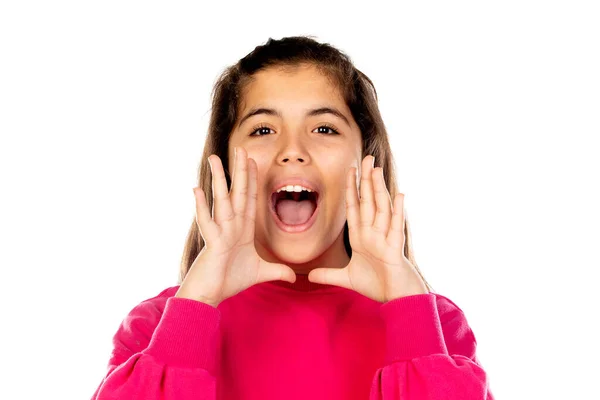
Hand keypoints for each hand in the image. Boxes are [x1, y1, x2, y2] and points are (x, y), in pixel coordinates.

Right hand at [176, 147, 295, 306]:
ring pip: (221, 200)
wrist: (209, 296)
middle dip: (240, 171)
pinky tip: (197, 189)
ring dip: (219, 179)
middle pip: (237, 192)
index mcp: (242, 229)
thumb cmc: (229, 281)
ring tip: (215, 158)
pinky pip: (206, 222)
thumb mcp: (260, 273)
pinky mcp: (211, 243)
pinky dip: (201, 206)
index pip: (250, 200)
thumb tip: (295, 276)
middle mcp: (231, 226)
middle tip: (241, 149)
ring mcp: (220, 232)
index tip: (255, 162)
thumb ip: (277, 271)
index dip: (253, 181)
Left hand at [308, 155, 428, 302]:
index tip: (349, 171)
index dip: (352, 189)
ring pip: (382, 208)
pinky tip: (400, 194)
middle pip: (369, 201)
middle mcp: (374, 233)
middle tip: (366, 158)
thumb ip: (328, 275)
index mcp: (362, 237)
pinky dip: (399, 210)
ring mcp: (385, 238)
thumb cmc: (377, 285)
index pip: (355, 208)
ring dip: (379, 188)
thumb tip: (309, 277)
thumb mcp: (346, 279)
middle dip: (366, 180)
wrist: (397, 299)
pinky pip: (396, 226)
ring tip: (377, 169)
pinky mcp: (395, 248)